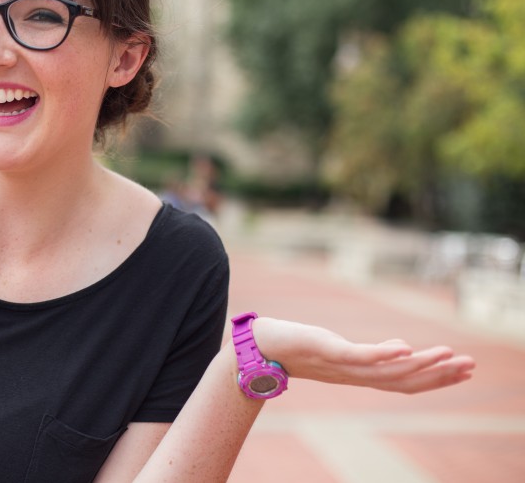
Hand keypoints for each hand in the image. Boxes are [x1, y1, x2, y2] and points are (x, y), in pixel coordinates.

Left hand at [252, 317, 474, 393]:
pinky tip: (405, 347)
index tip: (463, 372)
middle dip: (438, 374)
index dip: (435, 379)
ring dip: (421, 363)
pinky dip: (383, 354)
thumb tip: (402, 347)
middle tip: (470, 366)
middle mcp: (354, 375)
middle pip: (403, 380)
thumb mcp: (339, 348)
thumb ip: (369, 353)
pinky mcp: (326, 351)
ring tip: (449, 354)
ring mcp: (341, 365)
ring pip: (387, 370)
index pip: (404, 382)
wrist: (257, 348)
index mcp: (359, 375)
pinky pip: (359, 356)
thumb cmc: (297, 345)